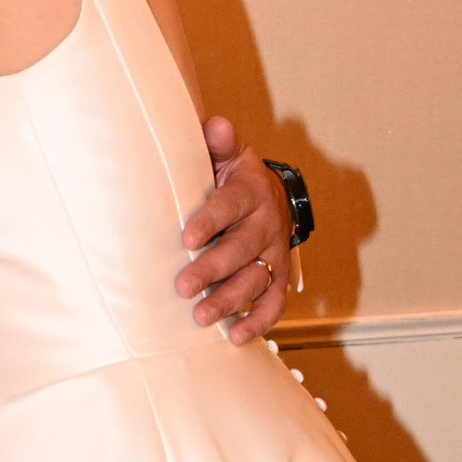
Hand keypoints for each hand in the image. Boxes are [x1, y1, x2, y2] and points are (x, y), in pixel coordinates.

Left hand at [176, 120, 288, 342]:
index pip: (231, 206)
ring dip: (229, 300)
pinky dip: (259, 321)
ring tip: (201, 317)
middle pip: (242, 249)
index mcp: (251, 191)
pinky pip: (274, 302)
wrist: (267, 195)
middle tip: (182, 287)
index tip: (187, 238)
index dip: (210, 221)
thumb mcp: (227, 156)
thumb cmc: (232, 177)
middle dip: (213, 269)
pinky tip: (236, 337)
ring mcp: (275, 253)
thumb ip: (218, 143)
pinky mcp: (278, 276)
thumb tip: (215, 124)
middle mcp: (267, 224)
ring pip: (256, 279)